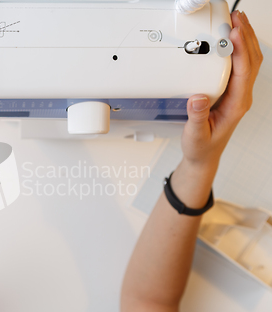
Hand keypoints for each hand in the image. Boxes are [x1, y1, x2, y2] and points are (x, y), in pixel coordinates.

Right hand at [181, 11, 262, 170]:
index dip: (241, 50)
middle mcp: (241, 97)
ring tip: (236, 21)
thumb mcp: (195, 135)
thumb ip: (197, 117)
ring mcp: (238, 93)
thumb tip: (198, 97)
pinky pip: (240, 66)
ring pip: (249, 60)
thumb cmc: (201, 147)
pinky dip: (237, 48)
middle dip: (246, 36)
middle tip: (237, 17)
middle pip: (252, 60)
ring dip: (245, 38)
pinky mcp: (231, 91)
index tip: (233, 33)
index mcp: (236, 105)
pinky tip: (230, 40)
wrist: (203, 156)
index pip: (244, 72)